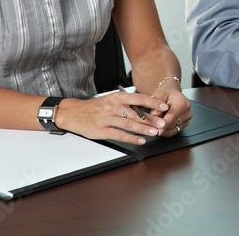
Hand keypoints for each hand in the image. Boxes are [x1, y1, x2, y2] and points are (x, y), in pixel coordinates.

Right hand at [54, 91, 170, 143]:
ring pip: (129, 124)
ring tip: (155, 132)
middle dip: (151, 119)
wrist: (74, 113)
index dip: (153, 103)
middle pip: (136, 113)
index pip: (139, 98)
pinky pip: (119, 135)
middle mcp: (113, 106)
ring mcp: (107, 118)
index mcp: (117, 97)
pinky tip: (140, 140)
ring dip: (144, 129)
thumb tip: (146, 108)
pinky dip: (131, 138)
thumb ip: (126, 104)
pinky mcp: (102, 130)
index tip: (164, 107)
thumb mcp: (111, 100)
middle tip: (163, 123)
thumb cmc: (95, 107)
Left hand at [150, 86, 192, 137]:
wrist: (171, 94)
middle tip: (151, 122)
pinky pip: (173, 132)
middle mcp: (187, 112)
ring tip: (155, 122)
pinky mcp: (184, 124)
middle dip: (160, 125)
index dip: (163, 124)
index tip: (156, 129)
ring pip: (172, 130)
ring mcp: (187, 119)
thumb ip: (156, 102)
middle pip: (172, 124)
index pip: (172, 116)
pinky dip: (165, 131)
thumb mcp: (159, 93)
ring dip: (163, 129)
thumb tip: (154, 113)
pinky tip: (159, 127)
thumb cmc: (166, 94)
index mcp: (183, 103)